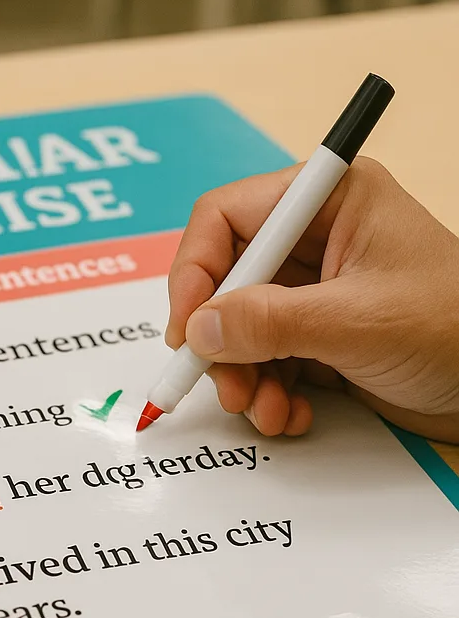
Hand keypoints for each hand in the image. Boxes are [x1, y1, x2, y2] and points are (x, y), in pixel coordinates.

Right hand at [166, 158, 458, 441]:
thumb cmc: (456, 329)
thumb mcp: (358, 323)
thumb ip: (270, 322)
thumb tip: (198, 330)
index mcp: (329, 203)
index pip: (226, 218)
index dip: (195, 270)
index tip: (187, 328)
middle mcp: (315, 241)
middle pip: (225, 280)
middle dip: (219, 339)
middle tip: (222, 384)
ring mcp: (314, 292)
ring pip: (237, 328)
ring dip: (241, 376)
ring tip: (265, 410)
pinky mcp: (316, 336)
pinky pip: (262, 359)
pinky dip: (266, 392)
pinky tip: (290, 414)